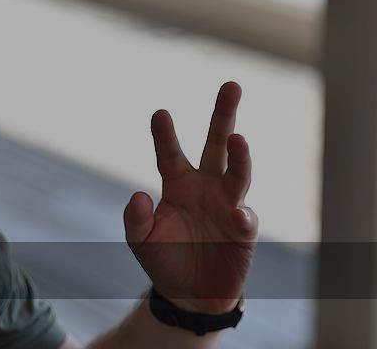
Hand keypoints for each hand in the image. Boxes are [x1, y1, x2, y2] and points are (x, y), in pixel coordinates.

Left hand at [124, 81, 257, 314]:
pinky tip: (236, 214)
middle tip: (231, 84)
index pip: (170, 153)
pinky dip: (242, 214)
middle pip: (216, 144)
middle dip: (223, 115)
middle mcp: (205, 186)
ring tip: (239, 138)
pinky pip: (245, 217)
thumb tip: (139, 195)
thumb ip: (134, 219)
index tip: (160, 113)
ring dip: (240, 156)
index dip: (165, 134)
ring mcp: (227, 205)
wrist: (189, 295)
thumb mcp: (140, 240)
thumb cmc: (163, 260)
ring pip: (238, 173)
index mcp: (177, 183)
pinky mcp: (243, 231)